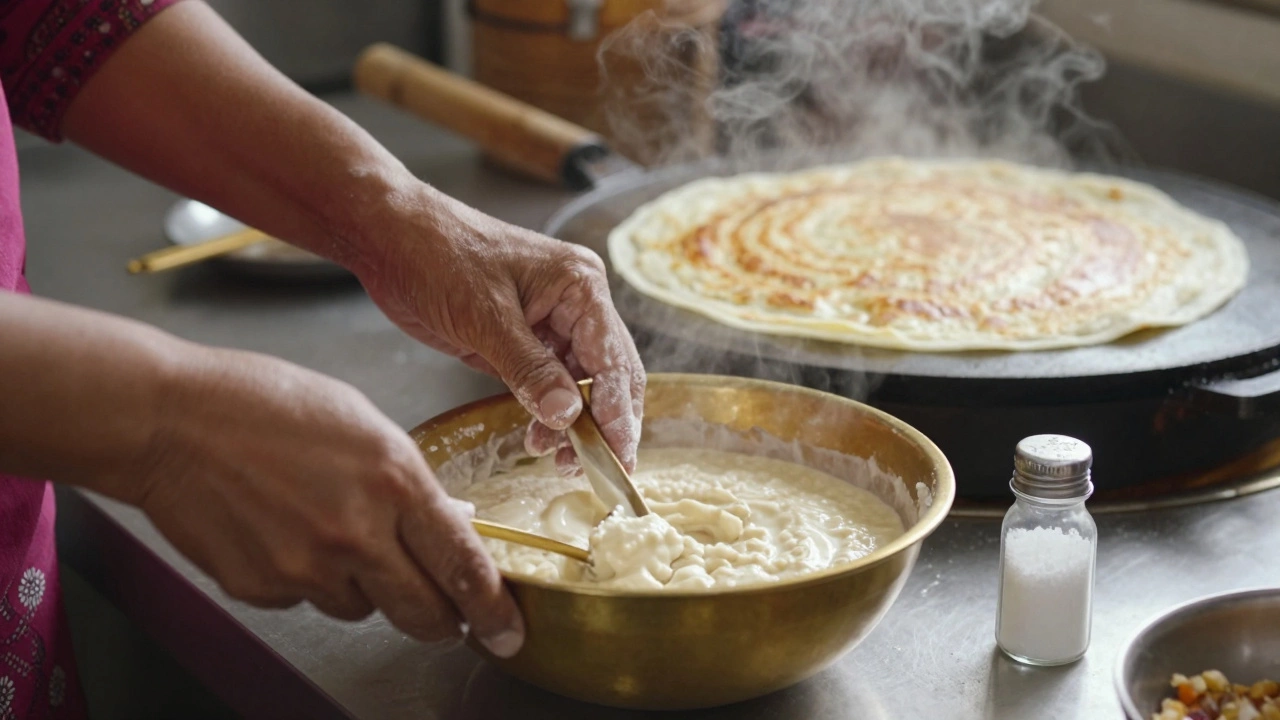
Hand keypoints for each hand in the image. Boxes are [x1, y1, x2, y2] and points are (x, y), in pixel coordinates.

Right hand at [135, 347, 523, 655]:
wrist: (170, 419)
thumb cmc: (265, 404)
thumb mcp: (364, 425)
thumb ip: (409, 481)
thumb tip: (447, 523)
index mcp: (394, 480)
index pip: (464, 564)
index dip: (493, 609)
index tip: (506, 630)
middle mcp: (357, 532)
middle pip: (424, 613)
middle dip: (443, 622)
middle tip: (446, 617)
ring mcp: (306, 567)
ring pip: (362, 607)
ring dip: (362, 586)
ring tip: (325, 528)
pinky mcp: (262, 588)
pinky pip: (306, 600)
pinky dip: (305, 578)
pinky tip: (282, 531)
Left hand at [356, 185, 645, 472]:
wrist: (389, 236)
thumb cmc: (435, 255)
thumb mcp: (484, 318)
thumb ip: (529, 369)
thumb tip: (568, 416)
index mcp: (580, 286)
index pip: (613, 361)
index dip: (618, 414)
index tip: (618, 458)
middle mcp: (577, 303)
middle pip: (610, 375)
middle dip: (606, 425)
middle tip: (600, 471)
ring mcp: (552, 320)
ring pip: (582, 384)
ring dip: (575, 424)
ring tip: (557, 459)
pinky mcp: (526, 337)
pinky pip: (551, 381)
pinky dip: (550, 412)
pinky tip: (539, 437)